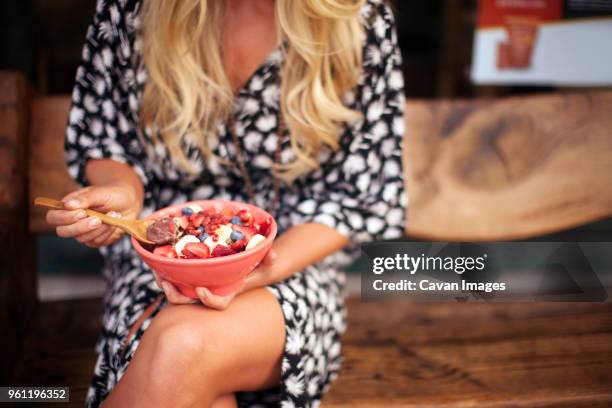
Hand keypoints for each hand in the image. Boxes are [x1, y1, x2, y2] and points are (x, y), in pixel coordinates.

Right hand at [46, 182, 141, 247]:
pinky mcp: (95, 240)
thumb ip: (85, 198)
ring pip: (82, 238)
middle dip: (81, 227)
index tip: (82, 212)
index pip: (53, 217)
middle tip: (98, 219)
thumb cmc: (112, 194)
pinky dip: (107, 233)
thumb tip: (67, 205)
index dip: (64, 218)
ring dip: (100, 228)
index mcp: (68, 207)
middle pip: (63, 232)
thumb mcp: (100, 193)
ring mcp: (83, 232)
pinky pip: (97, 242)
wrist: (129, 203)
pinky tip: (114, 223)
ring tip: (113, 214)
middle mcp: (72, 222)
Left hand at [156, 248, 277, 309]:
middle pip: (189, 301)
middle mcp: (211, 291)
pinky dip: (168, 270)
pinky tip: (159, 259)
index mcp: (228, 292)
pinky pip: (177, 277)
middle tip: (166, 282)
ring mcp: (201, 284)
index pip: (217, 304)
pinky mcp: (193, 275)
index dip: (207, 301)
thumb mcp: (266, 262)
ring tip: (156, 271)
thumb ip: (269, 259)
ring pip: (179, 291)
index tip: (200, 290)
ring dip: (166, 283)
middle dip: (175, 295)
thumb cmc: (258, 265)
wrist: (250, 264)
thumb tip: (272, 254)